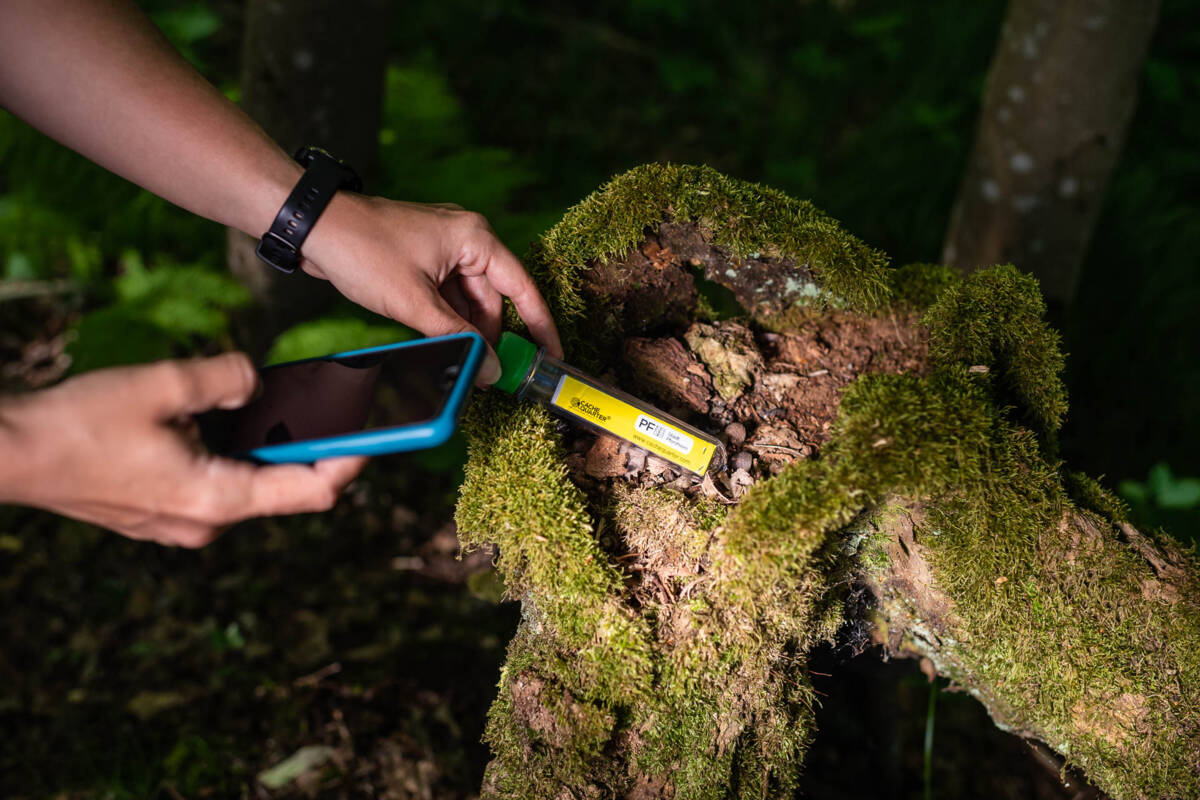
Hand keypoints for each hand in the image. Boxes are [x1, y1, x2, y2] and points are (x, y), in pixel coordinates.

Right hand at [0, 353, 364, 546]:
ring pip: (247, 486)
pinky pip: (215, 486)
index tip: (377, 436)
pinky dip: (230, 456)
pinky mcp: (162, 515)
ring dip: (264, 449)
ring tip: (273, 405)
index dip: (351, 463)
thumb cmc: (78, 424)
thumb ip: (227, 378)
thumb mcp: (164, 384)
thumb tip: (255, 382)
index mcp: (217, 498)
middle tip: (331, 408)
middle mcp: (206, 522)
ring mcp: (182, 524)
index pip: (312, 492)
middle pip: (282, 488)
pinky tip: (219, 420)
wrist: (8, 456)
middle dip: (309, 448)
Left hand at [301, 194, 563, 382]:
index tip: (551, 356)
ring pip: (469, 300)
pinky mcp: (423, 260)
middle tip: (496, 375)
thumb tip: (490, 368)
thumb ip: (457, 337)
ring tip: (468, 365)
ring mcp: (443, 249)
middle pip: (495, 298)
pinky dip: (449, 320)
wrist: (313, 227)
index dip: (540, 326)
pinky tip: (446, 345)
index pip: (523, 287)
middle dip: (494, 336)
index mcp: (475, 238)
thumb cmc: (363, 250)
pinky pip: (448, 296)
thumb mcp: (414, 303)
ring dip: (468, 331)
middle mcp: (466, 239)